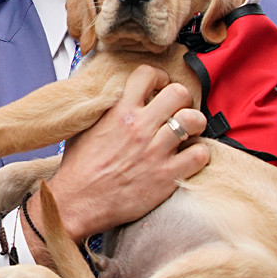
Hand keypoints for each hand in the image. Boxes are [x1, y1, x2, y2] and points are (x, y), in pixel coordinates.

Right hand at [35, 65, 208, 243]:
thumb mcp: (84, 128)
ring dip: (195, 124)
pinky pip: (199, 154)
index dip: (159, 78)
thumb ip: (105, 109)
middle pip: (178, 93)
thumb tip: (117, 97)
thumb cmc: (78, 169)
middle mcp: (139, 128)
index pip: (147, 74)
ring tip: (188, 131)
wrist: (76, 203)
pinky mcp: (166, 176)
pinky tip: (188, 157)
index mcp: (119, 112)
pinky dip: (198, 154)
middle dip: (181, 99)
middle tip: (177, 109)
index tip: (160, 87)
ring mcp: (155, 152)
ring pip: (194, 120)